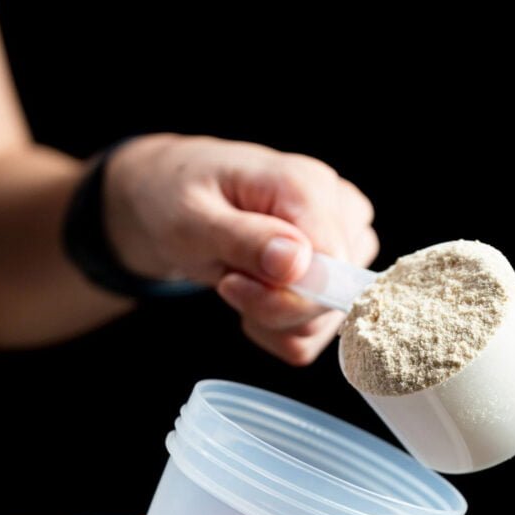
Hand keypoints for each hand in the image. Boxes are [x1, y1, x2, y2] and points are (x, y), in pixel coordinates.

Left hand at [104, 133, 378, 363]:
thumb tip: (297, 262)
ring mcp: (344, 242)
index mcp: (308, 185)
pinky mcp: (336, 271)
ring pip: (327, 321)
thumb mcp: (192, 219)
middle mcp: (339, 211)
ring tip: (238, 282)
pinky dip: (279, 329)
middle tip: (227, 282)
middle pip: (332, 298)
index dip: (281, 295)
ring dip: (272, 321)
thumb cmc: (178, 201)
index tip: (229, 284)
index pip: (331, 265)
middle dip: (270, 309)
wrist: (170, 200)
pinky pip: (317, 330)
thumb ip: (245, 240)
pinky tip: (253, 298)